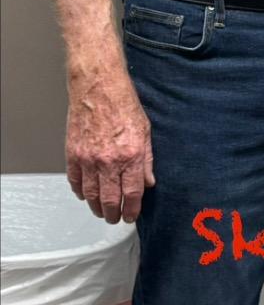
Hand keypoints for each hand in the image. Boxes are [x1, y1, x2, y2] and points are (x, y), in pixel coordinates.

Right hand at [66, 71, 154, 223]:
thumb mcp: (145, 130)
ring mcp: (88, 159)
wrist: (98, 86)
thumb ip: (147, 159)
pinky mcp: (73, 155)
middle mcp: (109, 161)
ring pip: (91, 196)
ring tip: (102, 211)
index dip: (132, 210)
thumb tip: (149, 182)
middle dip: (113, 214)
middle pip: (109, 200)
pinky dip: (80, 192)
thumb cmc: (123, 103)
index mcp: (131, 155)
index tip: (131, 215)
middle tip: (116, 217)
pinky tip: (85, 194)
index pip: (132, 194)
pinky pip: (75, 182)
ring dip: (97, 207)